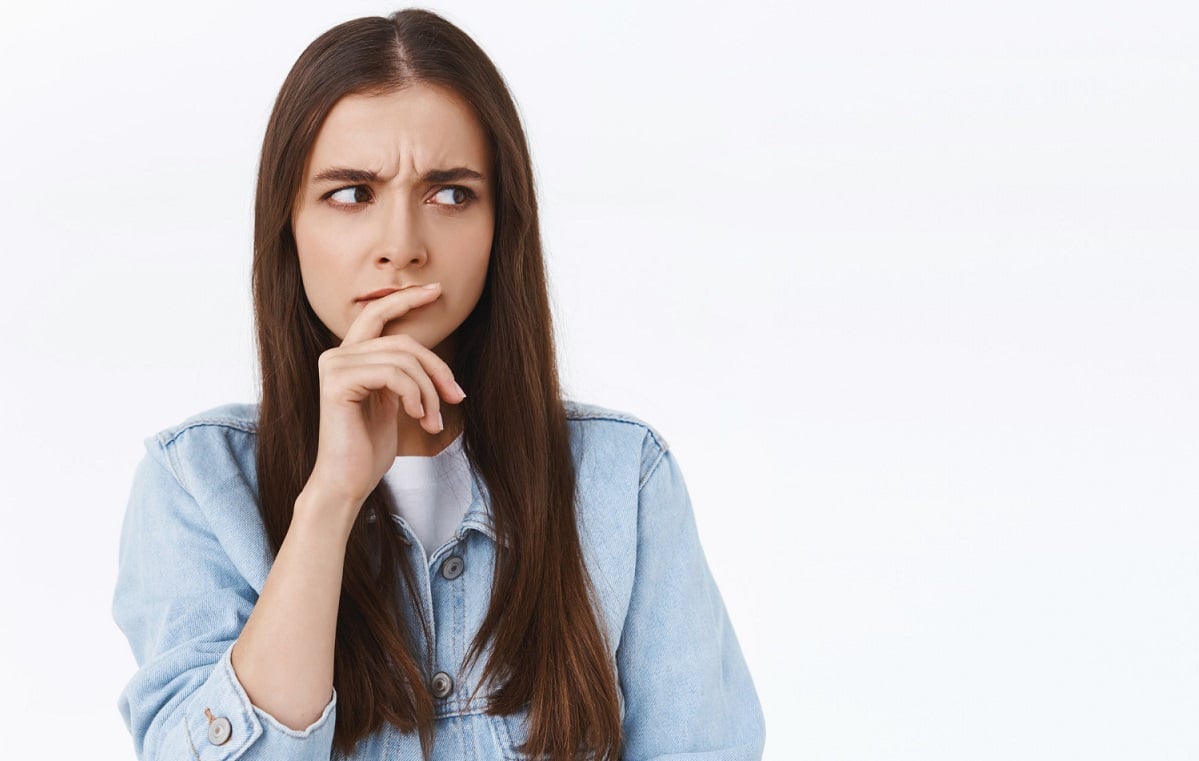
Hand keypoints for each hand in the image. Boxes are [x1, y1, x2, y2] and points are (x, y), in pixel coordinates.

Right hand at [303, 283, 466, 514]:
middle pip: (402, 341)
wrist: (346, 481)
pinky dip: (415, 396)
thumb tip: (437, 364)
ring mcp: (334, 365)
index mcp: (350, 356)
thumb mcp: (395, 403)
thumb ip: (404, 375)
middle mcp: (337, 355)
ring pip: (403, 360)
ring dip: (429, 393)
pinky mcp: (337, 382)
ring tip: (432, 422)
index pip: (379, 313)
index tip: (438, 290)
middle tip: (456, 397)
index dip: (407, 298)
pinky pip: (393, 374)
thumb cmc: (369, 448)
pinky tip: (417, 419)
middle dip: (437, 368)